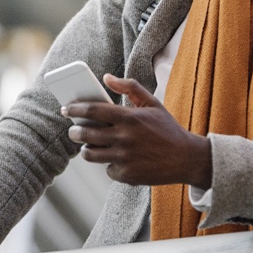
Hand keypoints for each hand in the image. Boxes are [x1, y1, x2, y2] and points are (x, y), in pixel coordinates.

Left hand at [61, 74, 211, 188]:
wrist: (186, 159)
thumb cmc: (167, 129)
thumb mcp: (152, 103)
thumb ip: (130, 87)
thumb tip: (106, 77)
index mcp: (130, 117)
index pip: (93, 110)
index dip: (75, 109)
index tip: (65, 109)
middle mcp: (125, 138)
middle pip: (86, 133)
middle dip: (75, 131)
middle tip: (73, 130)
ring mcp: (125, 158)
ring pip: (91, 154)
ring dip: (86, 149)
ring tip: (89, 145)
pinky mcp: (127, 175)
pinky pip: (107, 169)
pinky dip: (110, 164)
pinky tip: (117, 159)